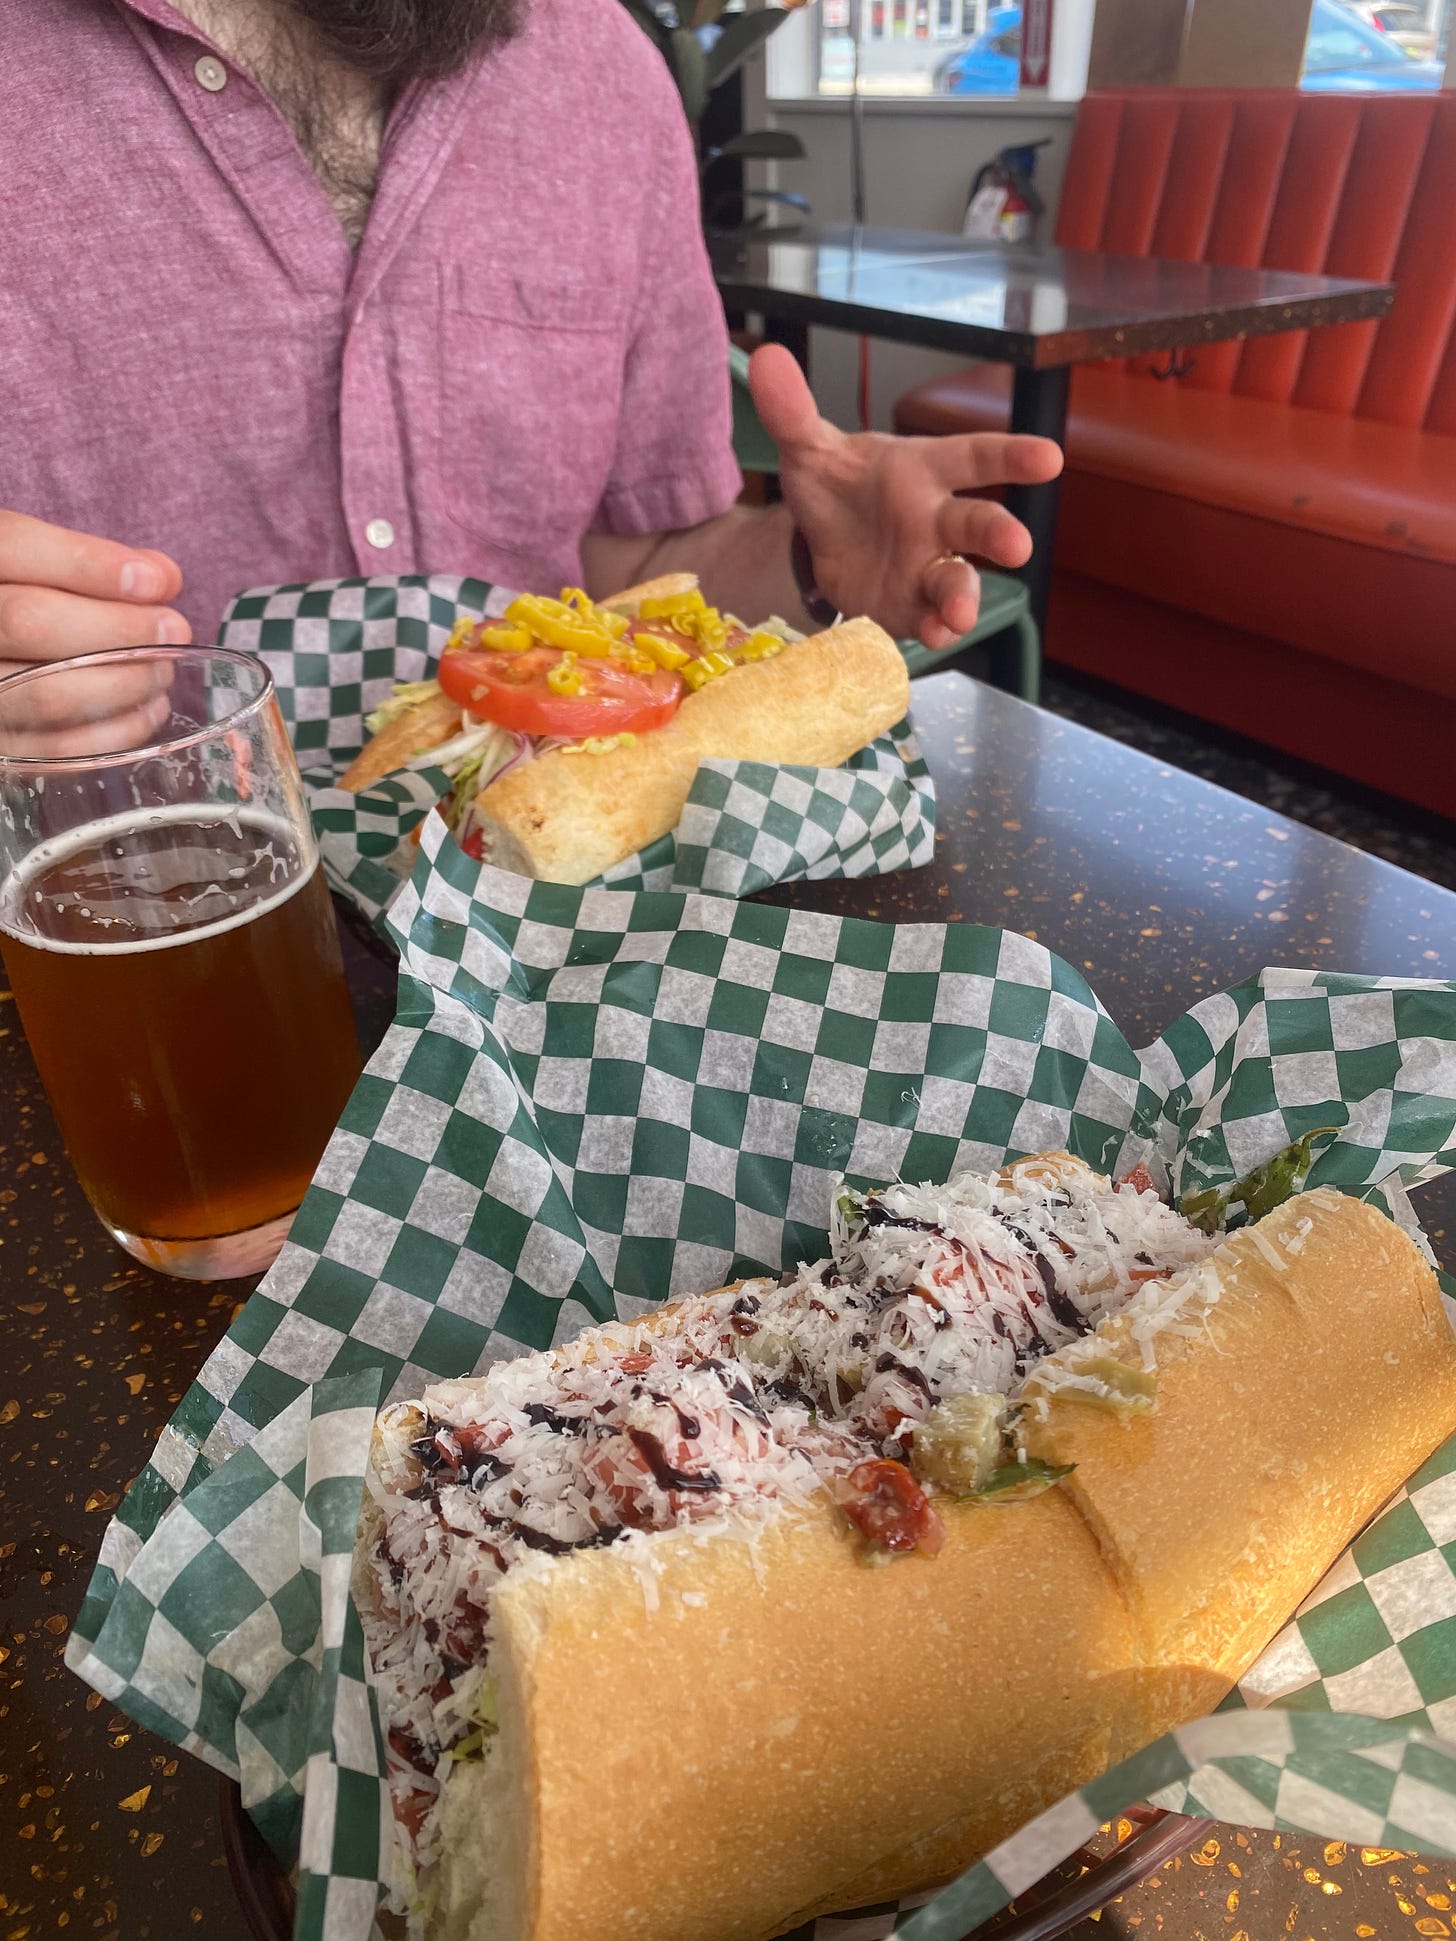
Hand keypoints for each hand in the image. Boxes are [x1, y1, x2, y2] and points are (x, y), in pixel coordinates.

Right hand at [0, 512, 189, 754]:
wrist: (0, 655)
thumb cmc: (20, 605)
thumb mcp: (32, 565)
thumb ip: (84, 561)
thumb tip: (161, 578)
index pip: (15, 546)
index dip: (91, 564)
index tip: (159, 581)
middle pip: (29, 621)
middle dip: (119, 628)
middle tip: (174, 630)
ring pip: (45, 693)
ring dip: (124, 684)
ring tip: (162, 671)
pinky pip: (54, 750)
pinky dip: (114, 733)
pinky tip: (147, 710)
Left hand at [748, 345, 1063, 649]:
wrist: (817, 542)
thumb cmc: (837, 485)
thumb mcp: (808, 448)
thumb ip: (793, 410)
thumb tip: (767, 359)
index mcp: (925, 470)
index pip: (974, 457)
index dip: (1011, 456)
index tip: (1048, 457)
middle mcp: (938, 520)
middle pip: (979, 523)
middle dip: (1000, 533)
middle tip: (1017, 545)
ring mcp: (927, 567)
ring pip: (960, 582)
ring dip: (964, 598)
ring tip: (958, 615)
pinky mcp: (910, 607)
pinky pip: (929, 620)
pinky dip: (934, 630)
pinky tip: (934, 635)